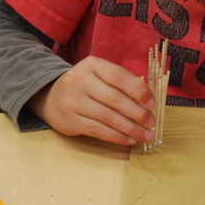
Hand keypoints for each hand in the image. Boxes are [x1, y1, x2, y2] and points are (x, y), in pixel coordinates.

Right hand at [26, 55, 156, 145]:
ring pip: (108, 117)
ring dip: (131, 128)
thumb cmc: (85, 86)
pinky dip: (117, 136)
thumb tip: (148, 100)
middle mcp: (80, 80)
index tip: (153, 104)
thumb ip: (121, 82)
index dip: (139, 91)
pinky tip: (129, 139)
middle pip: (115, 99)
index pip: (119, 77)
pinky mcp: (70, 120)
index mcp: (92, 65)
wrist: (51, 97)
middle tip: (151, 122)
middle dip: (138, 113)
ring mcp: (73, 101)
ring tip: (145, 135)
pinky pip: (99, 130)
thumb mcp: (99, 75)